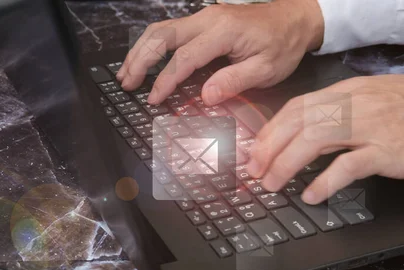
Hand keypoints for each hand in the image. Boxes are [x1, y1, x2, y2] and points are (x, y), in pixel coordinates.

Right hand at [116, 0, 323, 105]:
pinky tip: (143, 60)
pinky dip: (151, 46)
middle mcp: (207, 19)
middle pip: (161, 35)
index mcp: (224, 31)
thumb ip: (234, 81)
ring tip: (126, 73)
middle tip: (126, 84)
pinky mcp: (202, 21)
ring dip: (140, 51)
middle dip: (140, 60)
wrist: (295, 18)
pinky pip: (169, 30)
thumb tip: (205, 97)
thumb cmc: (283, 45)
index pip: (185, 57)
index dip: (165, 80)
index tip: (153, 99)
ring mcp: (203, 17)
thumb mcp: (267, 69)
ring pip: (160, 29)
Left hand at [247, 75, 403, 203]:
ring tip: (273, 184)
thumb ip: (331, 120)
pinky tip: (311, 195)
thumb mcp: (365, 107)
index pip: (296, 108)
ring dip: (286, 164)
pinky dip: (325, 182)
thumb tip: (293, 142)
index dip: (270, 131)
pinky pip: (349, 165)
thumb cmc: (403, 114)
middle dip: (269, 148)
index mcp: (345, 93)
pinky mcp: (387, 149)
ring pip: (315, 139)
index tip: (254, 151)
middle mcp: (354, 104)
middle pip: (298, 122)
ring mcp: (371, 125)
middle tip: (255, 172)